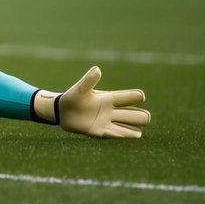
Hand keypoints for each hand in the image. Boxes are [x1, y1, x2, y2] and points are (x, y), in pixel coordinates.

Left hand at [34, 66, 150, 138]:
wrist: (62, 112)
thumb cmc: (72, 97)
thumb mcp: (80, 89)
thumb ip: (88, 80)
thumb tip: (97, 69)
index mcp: (110, 98)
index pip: (132, 97)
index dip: (137, 96)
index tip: (139, 96)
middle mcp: (113, 111)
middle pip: (139, 116)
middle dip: (142, 117)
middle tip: (140, 119)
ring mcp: (109, 123)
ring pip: (133, 129)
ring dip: (134, 131)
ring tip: (135, 132)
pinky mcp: (101, 132)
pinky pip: (117, 136)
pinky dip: (121, 136)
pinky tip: (119, 134)